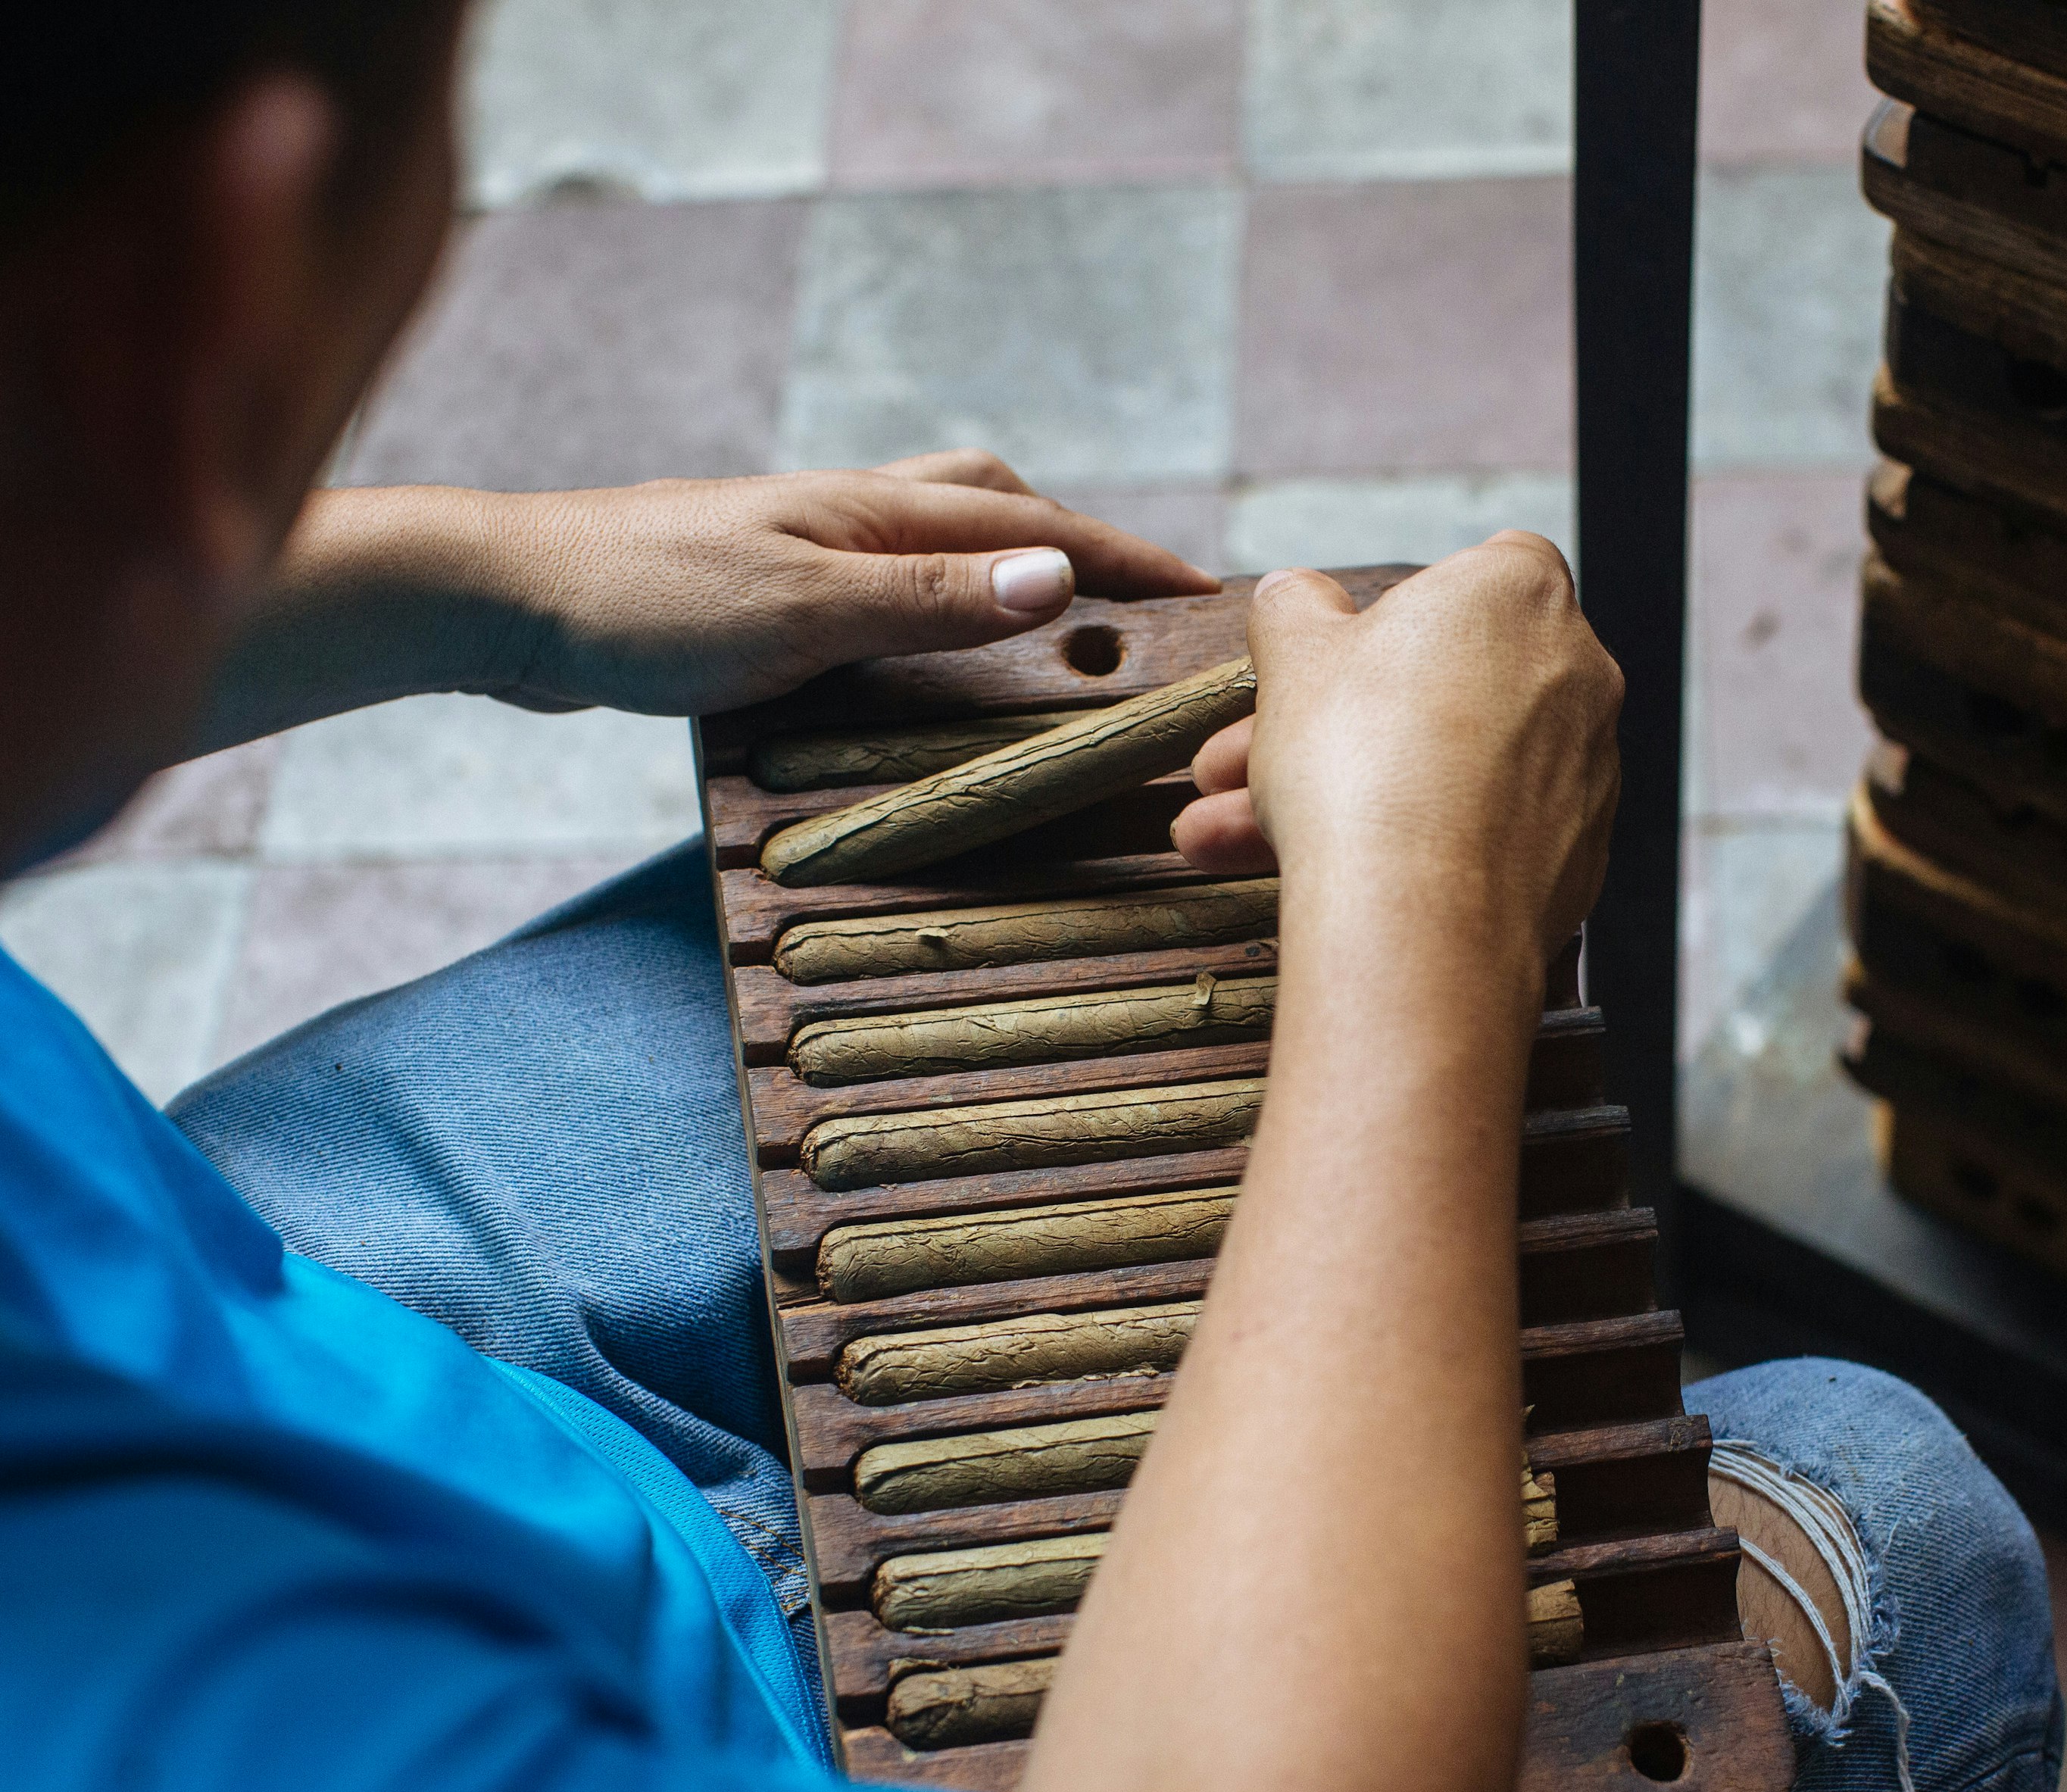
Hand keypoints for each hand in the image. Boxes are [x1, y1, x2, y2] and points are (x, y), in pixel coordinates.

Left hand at [220, 450, 1222, 745]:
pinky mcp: (762, 589)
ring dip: (1000, 564)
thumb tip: (1057, 576)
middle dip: (1072, 541)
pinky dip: (932, 603)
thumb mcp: (806, 608)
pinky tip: (919, 652)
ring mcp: (804, 546)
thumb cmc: (644, 599)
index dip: (1124, 560)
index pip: (1034, 528)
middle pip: (991, 504)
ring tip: (1048, 621)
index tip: (1202, 591)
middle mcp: (849, 515)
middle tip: (1133, 600)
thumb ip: (932, 598)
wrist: (504, 600)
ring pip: (934, 538)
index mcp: (876, 512)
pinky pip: (883, 583)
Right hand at [1169, 533, 1621, 976]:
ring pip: (1458, 767)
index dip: (1414, 611)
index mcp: (1521, 591)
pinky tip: (1345, 875)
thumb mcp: (1294, 655)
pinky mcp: (1581, 851)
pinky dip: (1428, 847)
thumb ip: (1294, 609)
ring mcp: (1588, 766)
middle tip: (1256, 763)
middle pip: (1453, 685)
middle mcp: (1579, 669)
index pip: (1486, 569)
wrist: (1419, 914)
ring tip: (1246, 835)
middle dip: (1348, 723)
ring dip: (1362, 794)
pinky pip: (1492, 833)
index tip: (1350, 656)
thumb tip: (1291, 595)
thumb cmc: (1358, 760)